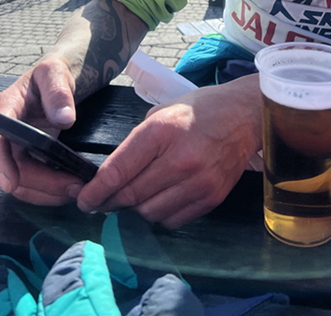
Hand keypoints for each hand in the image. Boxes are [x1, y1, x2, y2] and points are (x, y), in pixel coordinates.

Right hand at [0, 58, 81, 205]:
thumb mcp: (56, 72)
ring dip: (47, 191)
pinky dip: (50, 189)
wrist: (58, 82)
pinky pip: (32, 182)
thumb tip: (64, 119)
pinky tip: (70, 186)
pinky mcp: (26, 159)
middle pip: (11, 168)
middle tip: (73, 186)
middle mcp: (3, 133)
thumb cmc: (52, 75)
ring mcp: (13, 148)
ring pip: (21, 182)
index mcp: (3, 109)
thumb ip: (58, 92)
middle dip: (40, 182)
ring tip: (77, 188)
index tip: (10, 182)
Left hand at [77, 74, 262, 228]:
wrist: (246, 115)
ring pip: (149, 213)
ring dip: (135, 208)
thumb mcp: (164, 111)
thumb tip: (115, 172)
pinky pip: (173, 220)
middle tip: (102, 200)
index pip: (118, 171)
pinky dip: (160, 214)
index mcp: (162, 131)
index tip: (84, 199)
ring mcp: (199, 182)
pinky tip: (160, 198)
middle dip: (110, 201)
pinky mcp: (212, 197)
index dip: (95, 191)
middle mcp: (180, 159)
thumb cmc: (202, 109)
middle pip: (130, 196)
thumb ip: (139, 141)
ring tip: (136, 195)